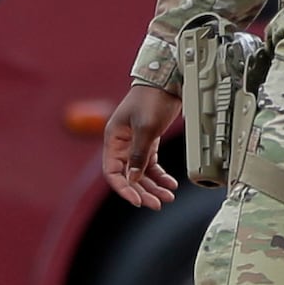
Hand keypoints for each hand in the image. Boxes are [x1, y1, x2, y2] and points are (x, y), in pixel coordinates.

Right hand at [102, 83, 183, 209]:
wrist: (168, 80)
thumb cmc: (152, 98)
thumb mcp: (146, 127)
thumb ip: (139, 153)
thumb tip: (133, 178)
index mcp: (113, 140)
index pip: (112, 172)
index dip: (123, 189)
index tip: (137, 201)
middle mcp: (121, 144)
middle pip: (128, 176)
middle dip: (142, 192)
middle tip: (156, 204)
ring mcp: (135, 143)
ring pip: (141, 172)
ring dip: (153, 186)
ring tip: (167, 197)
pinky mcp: (149, 141)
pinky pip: (151, 164)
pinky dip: (160, 175)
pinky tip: (170, 184)